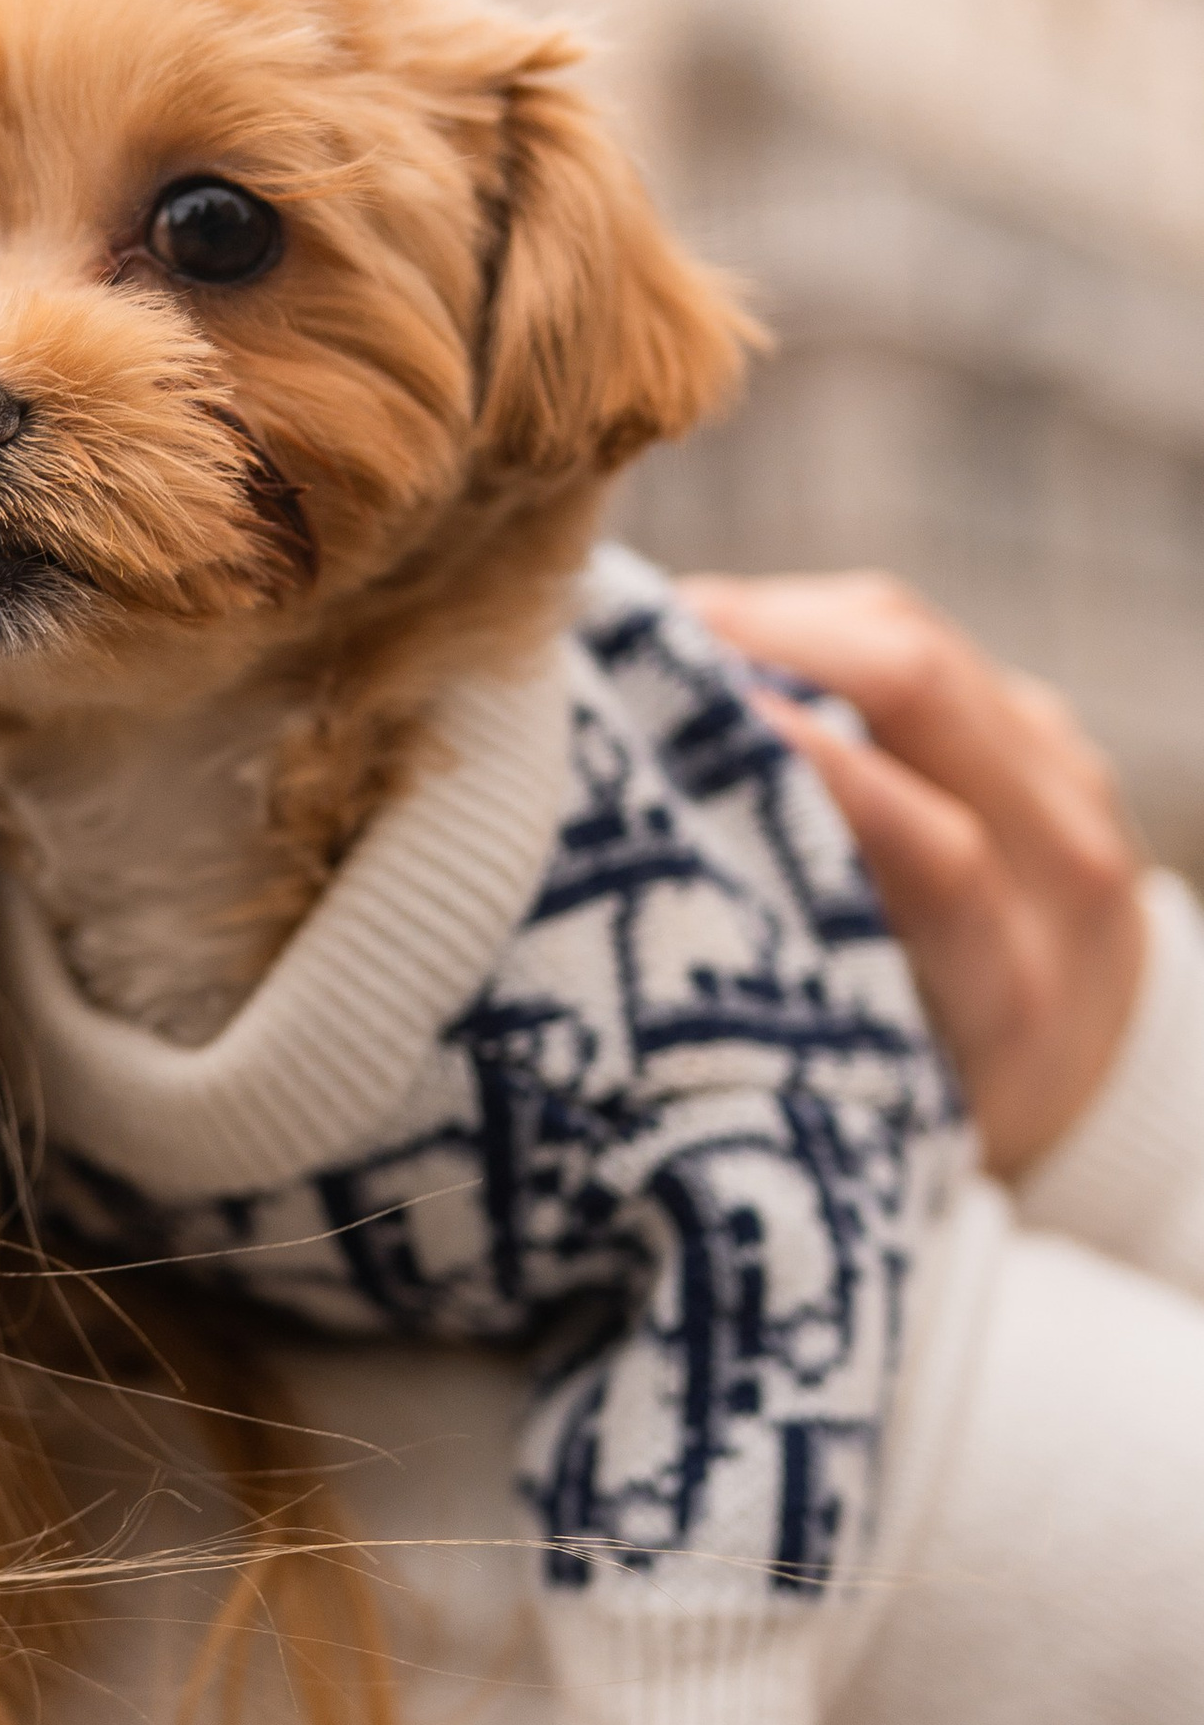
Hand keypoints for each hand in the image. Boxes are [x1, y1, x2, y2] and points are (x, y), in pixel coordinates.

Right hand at [682, 571, 1147, 1180]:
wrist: (1089, 1081)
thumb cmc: (932, 1104)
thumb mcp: (875, 1101)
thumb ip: (800, 1022)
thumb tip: (645, 937)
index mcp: (1019, 990)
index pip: (930, 853)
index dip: (807, 774)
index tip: (667, 738)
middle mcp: (1063, 869)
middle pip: (924, 692)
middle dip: (771, 645)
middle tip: (635, 647)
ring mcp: (1066, 781)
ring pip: (919, 642)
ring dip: (781, 620)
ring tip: (664, 630)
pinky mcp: (1045, 730)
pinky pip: (926, 640)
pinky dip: (816, 627)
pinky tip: (729, 636)